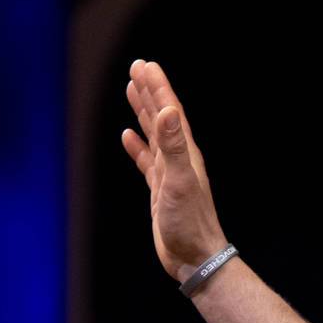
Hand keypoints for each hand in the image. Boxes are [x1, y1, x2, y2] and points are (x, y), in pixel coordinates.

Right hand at [119, 60, 230, 282]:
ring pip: (153, 135)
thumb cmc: (190, 223)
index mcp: (185, 152)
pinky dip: (137, 146)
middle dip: (149, 91)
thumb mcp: (180, 180)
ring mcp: (169, 174)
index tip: (145, 65)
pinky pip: (146, 161)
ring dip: (142, 112)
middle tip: (136, 67)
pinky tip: (128, 136)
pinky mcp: (160, 190)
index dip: (158, 87)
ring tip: (130, 90)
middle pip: (161, 117)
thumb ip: (174, 145)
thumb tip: (169, 111)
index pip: (169, 112)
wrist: (195, 257)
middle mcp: (178, 159)